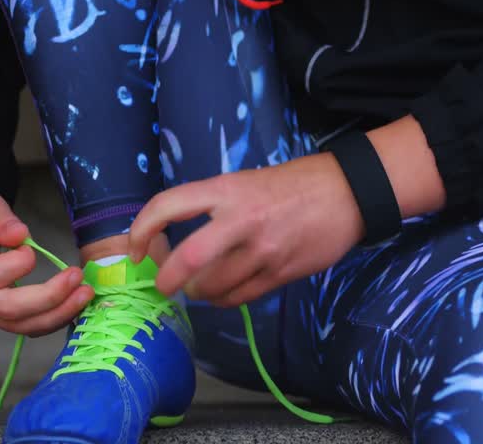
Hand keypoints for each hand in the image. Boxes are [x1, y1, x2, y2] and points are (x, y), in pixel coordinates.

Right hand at [0, 160, 91, 335]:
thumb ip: (1, 218)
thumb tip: (20, 237)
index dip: (22, 263)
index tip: (31, 246)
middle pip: (8, 308)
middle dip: (50, 298)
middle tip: (79, 280)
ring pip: (16, 324)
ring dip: (55, 314)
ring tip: (84, 296)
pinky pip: (19, 326)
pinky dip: (48, 320)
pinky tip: (71, 306)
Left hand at [127, 153, 364, 306]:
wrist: (347, 193)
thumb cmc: (292, 183)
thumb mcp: (245, 181)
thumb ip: (214, 207)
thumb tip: (177, 237)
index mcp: (227, 190)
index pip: (168, 206)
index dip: (142, 230)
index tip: (135, 248)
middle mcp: (242, 220)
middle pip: (189, 259)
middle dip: (167, 279)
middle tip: (162, 285)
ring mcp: (263, 251)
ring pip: (214, 288)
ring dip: (198, 293)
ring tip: (198, 288)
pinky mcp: (281, 273)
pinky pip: (240, 298)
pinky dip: (223, 300)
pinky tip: (223, 293)